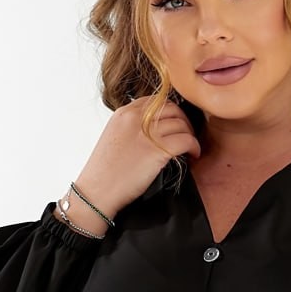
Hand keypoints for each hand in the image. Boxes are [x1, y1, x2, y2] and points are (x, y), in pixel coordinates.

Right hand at [75, 93, 201, 216]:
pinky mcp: (157, 150)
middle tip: (186, 135)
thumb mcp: (113, 137)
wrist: (97, 191)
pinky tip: (193, 155)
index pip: (156, 100)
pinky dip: (194, 146)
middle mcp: (135, 118)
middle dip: (183, 120)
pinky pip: (186, 140)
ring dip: (190, 135)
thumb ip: (131, 127)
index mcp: (124, 113)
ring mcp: (147, 133)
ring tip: (189, 147)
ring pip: (182, 123)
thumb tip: (154, 128)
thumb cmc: (104, 171)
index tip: (175, 123)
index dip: (170, 111)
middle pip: (172, 108)